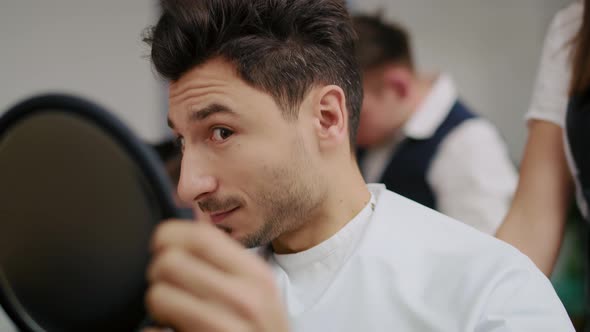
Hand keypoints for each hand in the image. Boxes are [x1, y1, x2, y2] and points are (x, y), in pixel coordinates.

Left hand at [145, 220, 289, 331]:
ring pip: (157, 295)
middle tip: (171, 286)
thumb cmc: (261, 329)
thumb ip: (228, 262)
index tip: (164, 247)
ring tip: (173, 313)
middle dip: (161, 274)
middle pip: (169, 263)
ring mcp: (224, 328)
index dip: (169, 236)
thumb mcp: (258, 290)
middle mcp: (243, 300)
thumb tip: (185, 229)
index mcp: (255, 275)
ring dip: (158, 306)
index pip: (198, 236)